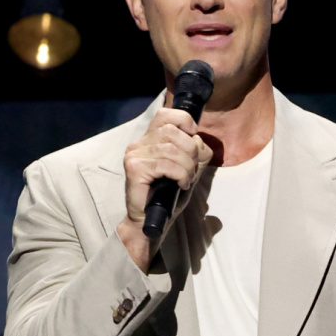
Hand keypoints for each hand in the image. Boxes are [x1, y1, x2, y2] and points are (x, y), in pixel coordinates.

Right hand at [117, 108, 211, 268]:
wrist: (150, 222)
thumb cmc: (168, 196)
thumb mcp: (188, 170)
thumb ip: (196, 154)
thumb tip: (201, 143)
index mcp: (150, 139)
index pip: (166, 114)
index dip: (184, 122)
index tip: (193, 141)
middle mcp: (139, 143)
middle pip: (172, 130)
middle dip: (190, 150)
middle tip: (192, 169)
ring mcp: (134, 155)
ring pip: (170, 148)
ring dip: (187, 166)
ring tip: (186, 180)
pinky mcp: (135, 168)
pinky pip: (165, 164)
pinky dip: (180, 174)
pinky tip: (180, 185)